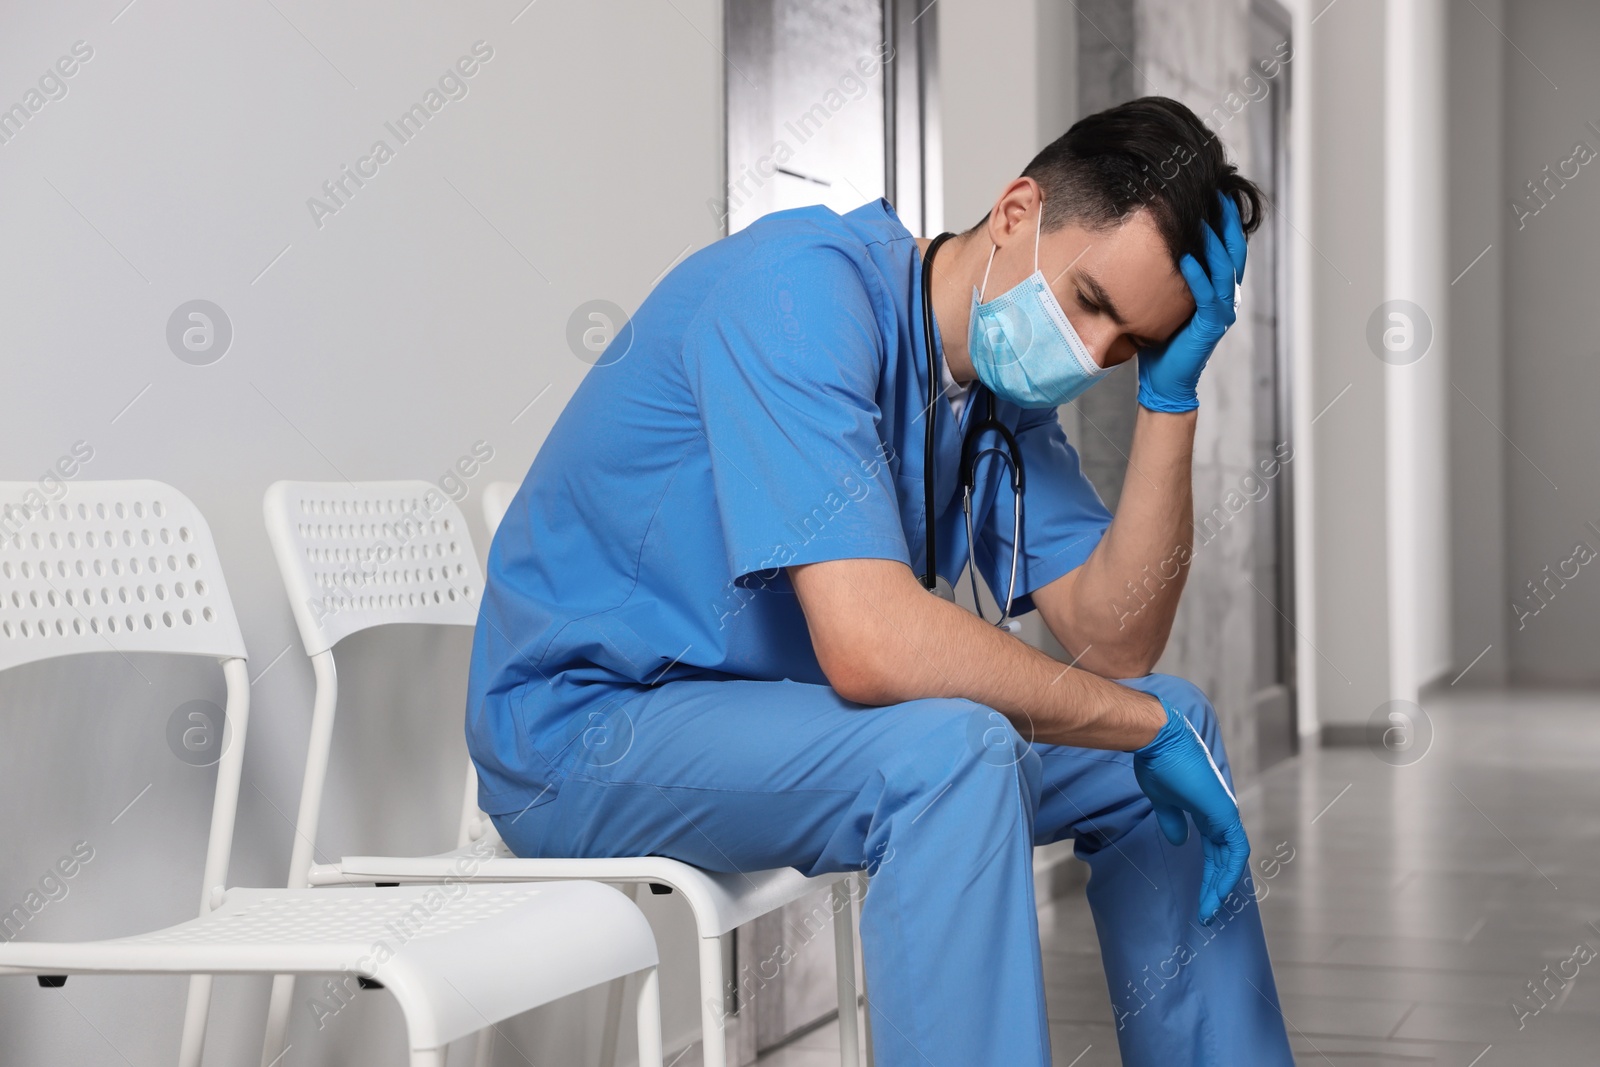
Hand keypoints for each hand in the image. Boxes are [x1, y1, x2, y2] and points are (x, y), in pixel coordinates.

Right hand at [1132, 698, 1249, 923]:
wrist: (1158, 741)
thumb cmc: (1156, 763)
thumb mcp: (1162, 800)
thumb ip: (1173, 821)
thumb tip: (1179, 841)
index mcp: (1206, 810)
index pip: (1214, 849)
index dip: (1209, 874)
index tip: (1200, 897)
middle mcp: (1220, 813)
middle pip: (1223, 858)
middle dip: (1214, 887)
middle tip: (1206, 913)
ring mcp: (1224, 813)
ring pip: (1231, 859)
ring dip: (1221, 886)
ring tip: (1209, 911)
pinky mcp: (1224, 813)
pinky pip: (1235, 851)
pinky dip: (1228, 873)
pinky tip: (1218, 892)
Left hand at [1136, 193, 1248, 412]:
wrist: (1163, 380)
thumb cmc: (1160, 340)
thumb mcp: (1164, 299)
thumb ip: (1166, 276)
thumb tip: (1147, 244)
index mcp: (1217, 288)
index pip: (1226, 247)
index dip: (1225, 221)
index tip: (1215, 193)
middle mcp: (1225, 296)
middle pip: (1233, 251)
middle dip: (1227, 222)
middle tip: (1217, 194)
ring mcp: (1222, 311)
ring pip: (1225, 269)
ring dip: (1214, 243)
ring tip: (1204, 217)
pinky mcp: (1211, 326)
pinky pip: (1208, 296)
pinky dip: (1198, 276)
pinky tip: (1187, 258)